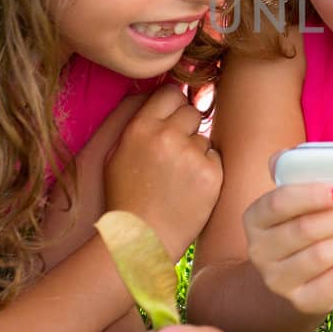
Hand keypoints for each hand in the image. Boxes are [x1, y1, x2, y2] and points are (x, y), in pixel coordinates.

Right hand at [104, 83, 221, 246]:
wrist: (142, 239)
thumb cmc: (127, 198)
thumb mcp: (117, 155)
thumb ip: (140, 125)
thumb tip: (162, 101)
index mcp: (140, 128)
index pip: (170, 92)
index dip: (173, 104)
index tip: (173, 117)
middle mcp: (166, 135)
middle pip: (192, 110)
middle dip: (187, 127)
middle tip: (175, 153)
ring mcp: (191, 154)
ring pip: (204, 136)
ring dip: (197, 151)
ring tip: (179, 177)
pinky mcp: (211, 173)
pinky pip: (215, 157)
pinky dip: (208, 170)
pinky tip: (191, 188)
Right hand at [243, 179, 332, 315]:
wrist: (293, 278)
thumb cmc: (300, 227)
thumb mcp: (292, 202)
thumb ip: (293, 174)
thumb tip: (289, 155)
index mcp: (255, 219)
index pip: (279, 203)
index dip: (312, 195)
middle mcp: (260, 252)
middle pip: (306, 230)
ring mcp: (278, 281)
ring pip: (322, 255)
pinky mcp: (302, 302)